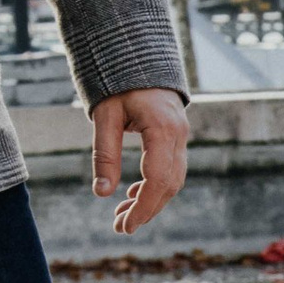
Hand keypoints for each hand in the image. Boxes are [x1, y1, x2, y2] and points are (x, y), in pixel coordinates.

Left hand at [90, 88, 189, 235]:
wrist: (138, 55)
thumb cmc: (118, 83)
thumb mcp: (105, 116)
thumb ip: (105, 154)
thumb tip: (101, 193)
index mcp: (163, 129)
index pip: (158, 179)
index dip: (143, 207)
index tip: (125, 226)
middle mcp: (179, 135)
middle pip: (169, 184)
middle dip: (146, 210)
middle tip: (120, 227)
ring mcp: (182, 136)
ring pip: (172, 179)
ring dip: (150, 200)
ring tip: (122, 216)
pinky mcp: (176, 136)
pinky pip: (170, 168)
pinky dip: (154, 185)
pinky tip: (133, 195)